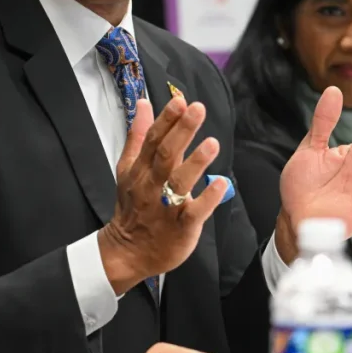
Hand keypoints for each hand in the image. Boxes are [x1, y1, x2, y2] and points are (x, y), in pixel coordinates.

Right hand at [98, 98, 230, 294]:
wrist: (129, 252)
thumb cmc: (133, 206)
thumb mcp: (129, 169)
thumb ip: (139, 136)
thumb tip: (143, 103)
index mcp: (139, 170)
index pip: (152, 140)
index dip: (166, 120)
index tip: (180, 100)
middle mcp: (150, 186)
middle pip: (165, 155)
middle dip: (181, 131)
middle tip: (198, 109)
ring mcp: (165, 208)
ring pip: (179, 183)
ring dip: (196, 162)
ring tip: (213, 143)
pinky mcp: (180, 228)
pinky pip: (194, 212)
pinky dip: (207, 198)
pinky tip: (222, 183)